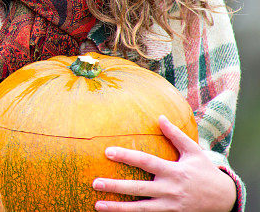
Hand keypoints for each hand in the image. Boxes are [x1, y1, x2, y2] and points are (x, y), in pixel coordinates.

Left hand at [92, 115, 236, 211]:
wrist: (225, 199)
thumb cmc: (205, 171)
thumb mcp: (194, 152)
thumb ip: (176, 135)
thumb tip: (160, 117)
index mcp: (174, 172)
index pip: (146, 162)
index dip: (127, 156)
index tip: (108, 152)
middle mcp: (170, 190)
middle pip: (139, 189)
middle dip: (116, 186)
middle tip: (95, 182)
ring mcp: (170, 206)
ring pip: (141, 209)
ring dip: (118, 208)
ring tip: (97, 205)